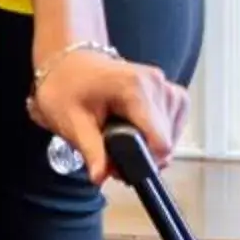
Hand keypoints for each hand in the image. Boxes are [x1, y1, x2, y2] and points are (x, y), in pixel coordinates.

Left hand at [29, 48, 188, 184]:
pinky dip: (158, 132)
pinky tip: (136, 129)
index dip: (143, 162)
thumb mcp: (70, 120)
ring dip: (150, 144)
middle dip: (143, 154)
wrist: (67, 63)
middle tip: (111, 152)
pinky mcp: (170, 91)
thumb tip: (99, 177)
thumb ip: (91, 150)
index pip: (160, 142)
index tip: (120, 165)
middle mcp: (156, 83)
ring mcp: (165, 85)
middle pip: (166, 140)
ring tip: (120, 137)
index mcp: (134, 87)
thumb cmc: (65, 87)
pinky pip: (175, 123)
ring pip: (173, 134)